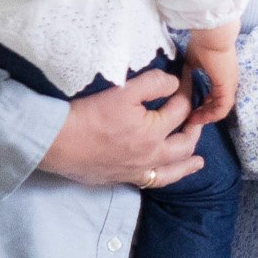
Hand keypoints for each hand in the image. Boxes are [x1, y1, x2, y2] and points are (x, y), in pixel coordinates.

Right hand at [38, 68, 203, 188]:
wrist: (58, 142)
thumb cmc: (89, 115)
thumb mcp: (123, 91)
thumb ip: (153, 84)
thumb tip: (174, 83)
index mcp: (154, 131)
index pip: (181, 108)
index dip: (187, 89)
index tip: (187, 76)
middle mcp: (152, 154)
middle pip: (185, 141)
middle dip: (195, 125)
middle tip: (198, 113)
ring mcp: (139, 169)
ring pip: (174, 169)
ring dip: (189, 161)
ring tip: (199, 159)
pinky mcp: (125, 178)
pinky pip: (154, 181)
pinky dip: (168, 177)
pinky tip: (169, 174)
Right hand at [182, 23, 238, 127]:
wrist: (212, 34)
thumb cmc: (203, 42)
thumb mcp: (193, 60)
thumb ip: (189, 70)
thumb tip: (181, 78)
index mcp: (223, 74)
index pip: (217, 95)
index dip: (205, 104)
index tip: (192, 108)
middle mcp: (229, 81)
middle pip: (220, 104)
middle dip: (205, 113)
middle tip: (190, 118)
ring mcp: (230, 85)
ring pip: (221, 108)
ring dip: (207, 116)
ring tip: (192, 120)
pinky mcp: (227, 87)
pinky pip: (222, 108)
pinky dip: (210, 115)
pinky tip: (196, 116)